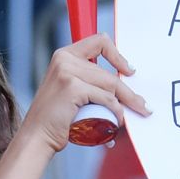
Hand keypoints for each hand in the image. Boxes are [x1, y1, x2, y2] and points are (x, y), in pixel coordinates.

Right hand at [17, 34, 148, 153]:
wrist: (36, 137)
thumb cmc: (56, 118)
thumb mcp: (70, 90)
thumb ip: (89, 81)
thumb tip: (124, 86)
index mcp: (64, 55)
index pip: (99, 41)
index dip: (118, 55)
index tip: (130, 71)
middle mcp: (64, 59)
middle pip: (109, 73)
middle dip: (128, 93)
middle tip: (143, 107)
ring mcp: (67, 72)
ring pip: (111, 85)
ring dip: (124, 105)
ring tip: (124, 120)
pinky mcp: (72, 87)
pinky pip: (106, 99)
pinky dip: (115, 112)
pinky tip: (116, 123)